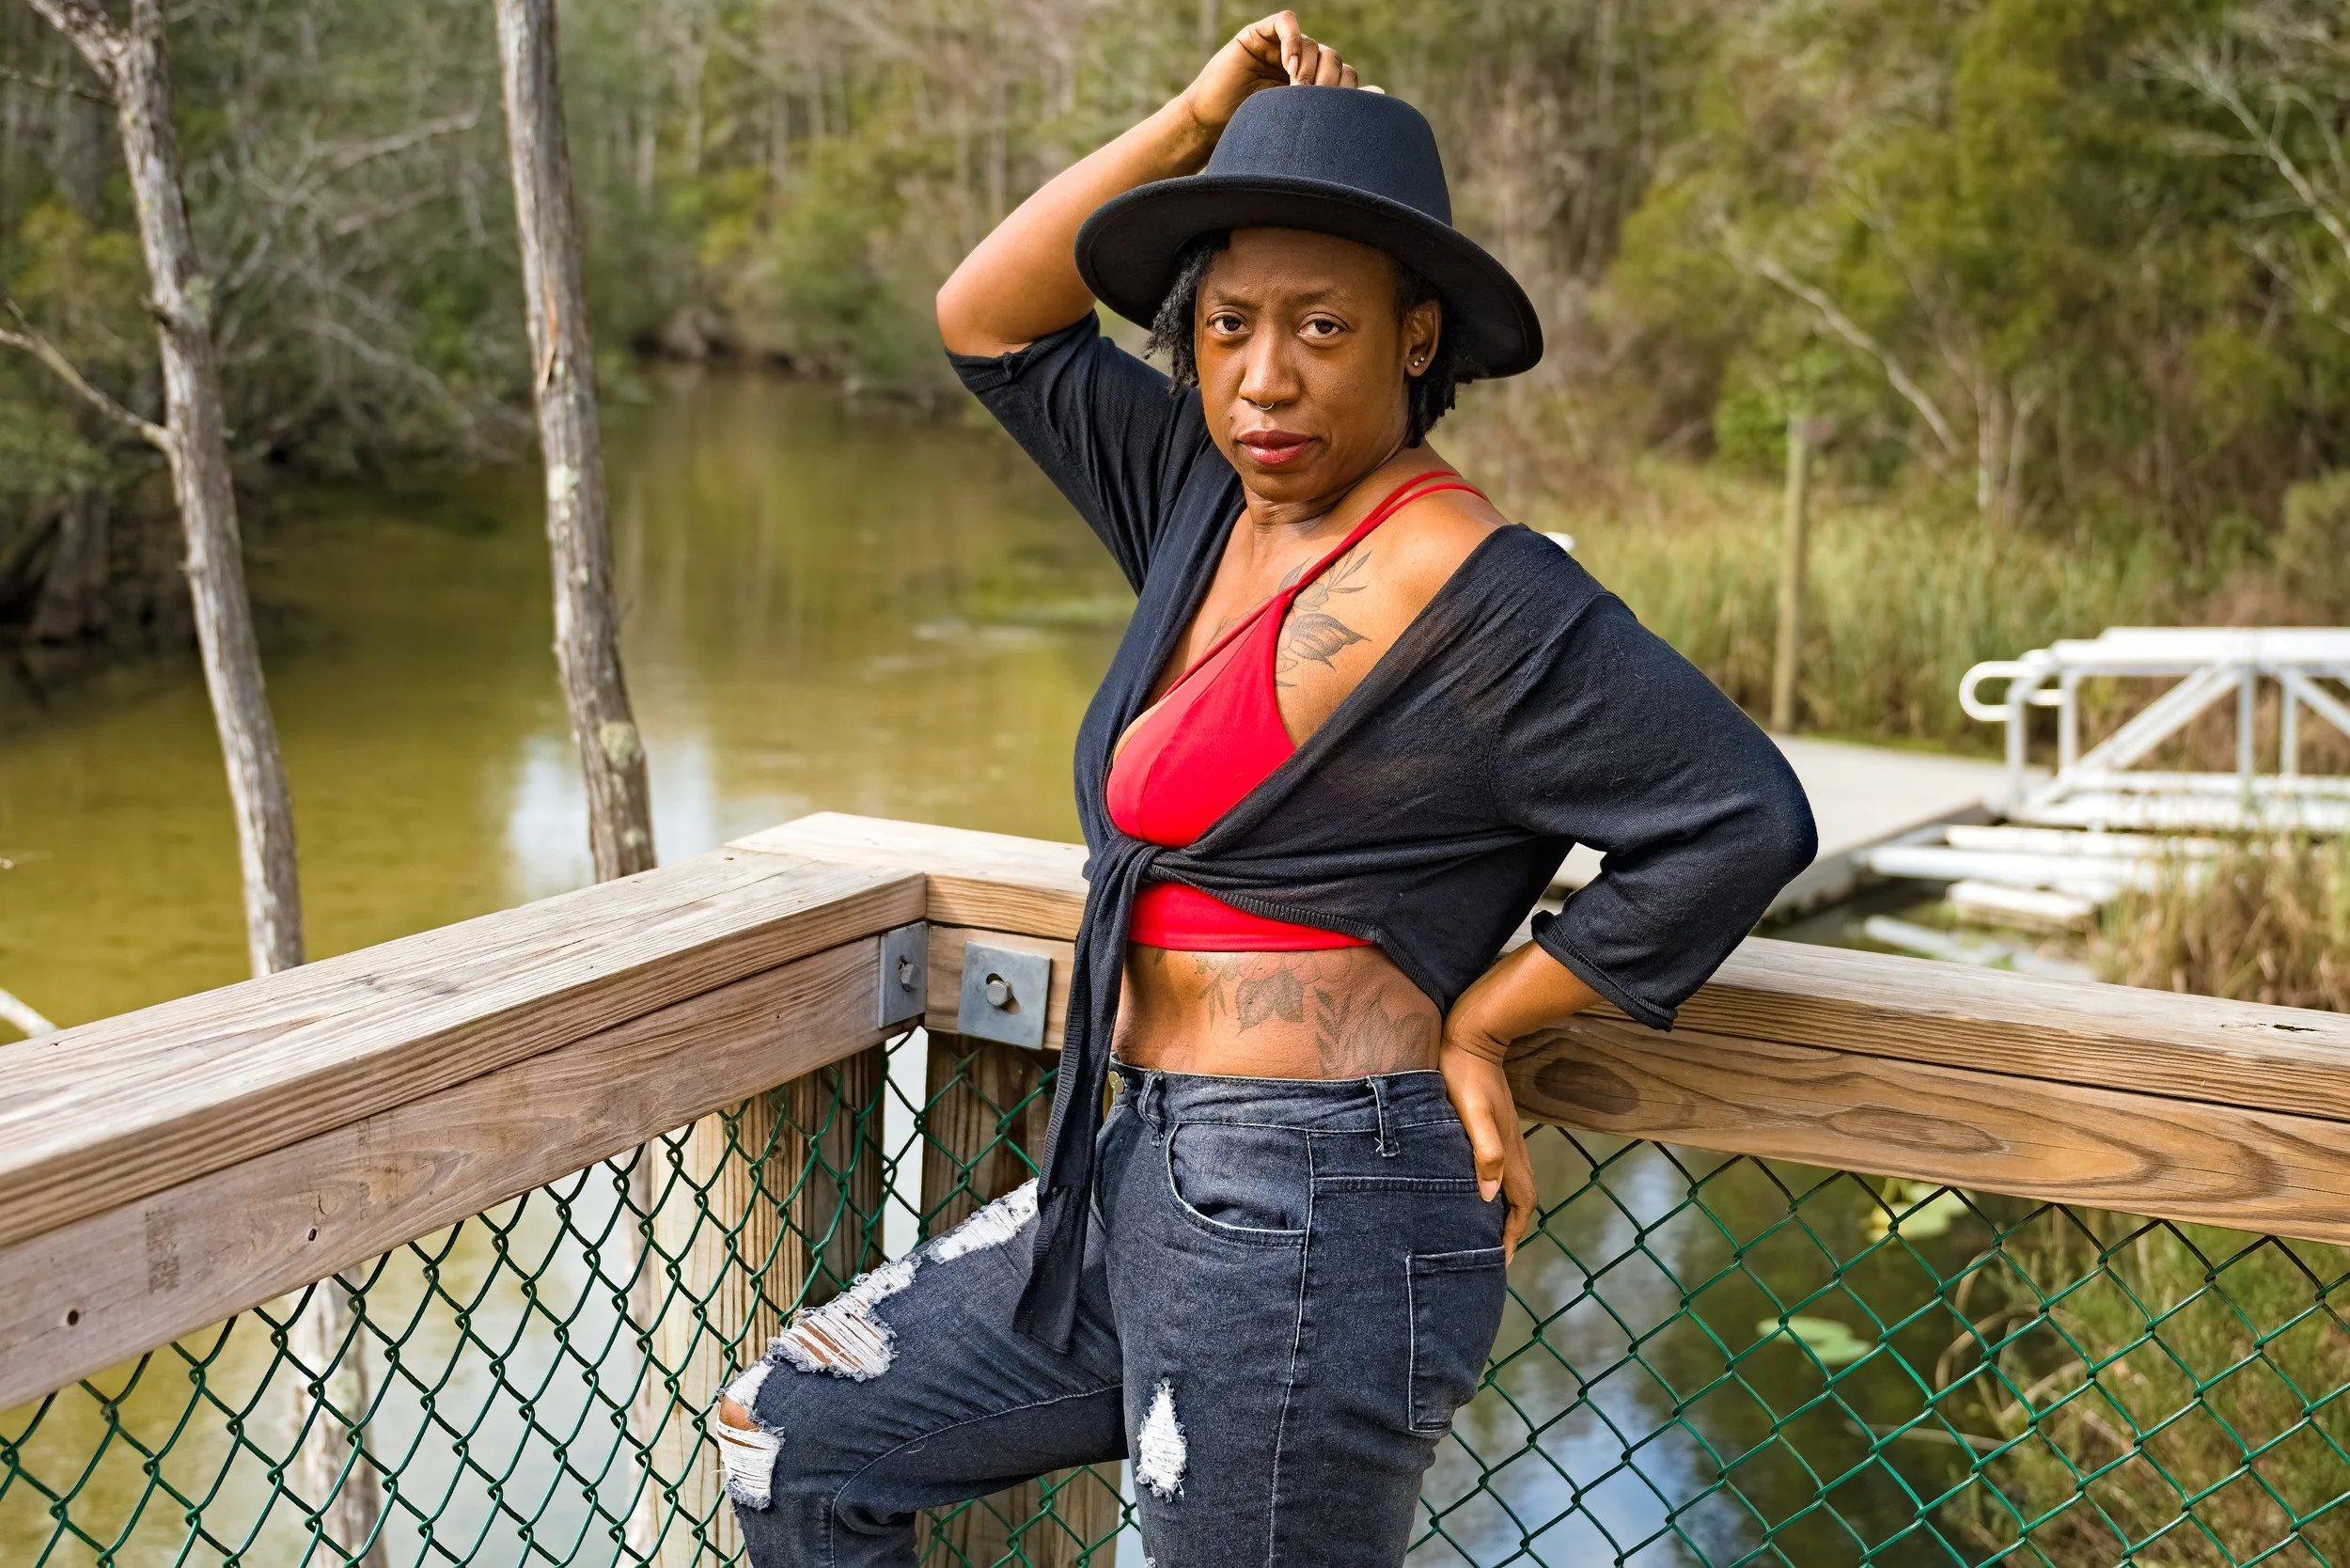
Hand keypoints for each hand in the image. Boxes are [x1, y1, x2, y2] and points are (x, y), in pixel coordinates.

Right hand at [1179, 11, 1373, 141]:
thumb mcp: (1298, 126)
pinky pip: (1286, 23)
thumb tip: (1381, 94)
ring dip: (1310, 67)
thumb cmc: (1251, 133)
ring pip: (1313, 44)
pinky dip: (1293, 40)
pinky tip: (1289, 66)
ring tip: (1297, 91)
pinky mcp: (1258, 36)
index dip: (1347, 91)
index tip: (1335, 116)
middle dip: (1329, 81)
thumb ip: (1335, 110)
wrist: (1211, 128)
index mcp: (1315, 86)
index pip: (1346, 76)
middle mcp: (1301, 64)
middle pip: (1334, 58)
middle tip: (1313, 103)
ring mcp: (1280, 49)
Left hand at [1439, 1028, 1535, 1263]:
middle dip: (1509, 1230)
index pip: (1520, 1205)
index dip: (1511, 1234)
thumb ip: (1485, 1152)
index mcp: (1510, 1152)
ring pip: (1511, 1185)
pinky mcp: (1495, 1127)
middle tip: (1492, 1255)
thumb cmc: (1465, 1076)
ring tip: (1484, 1231)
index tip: (1499, 1260)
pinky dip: (1494, 1188)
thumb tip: (1489, 1197)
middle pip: (1519, 1201)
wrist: (1471, 1036)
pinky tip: (1476, 1189)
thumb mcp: (1473, 1115)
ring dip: (1503, 1211)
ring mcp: (1506, 1137)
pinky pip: (1501, 1169)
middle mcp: (1514, 1149)